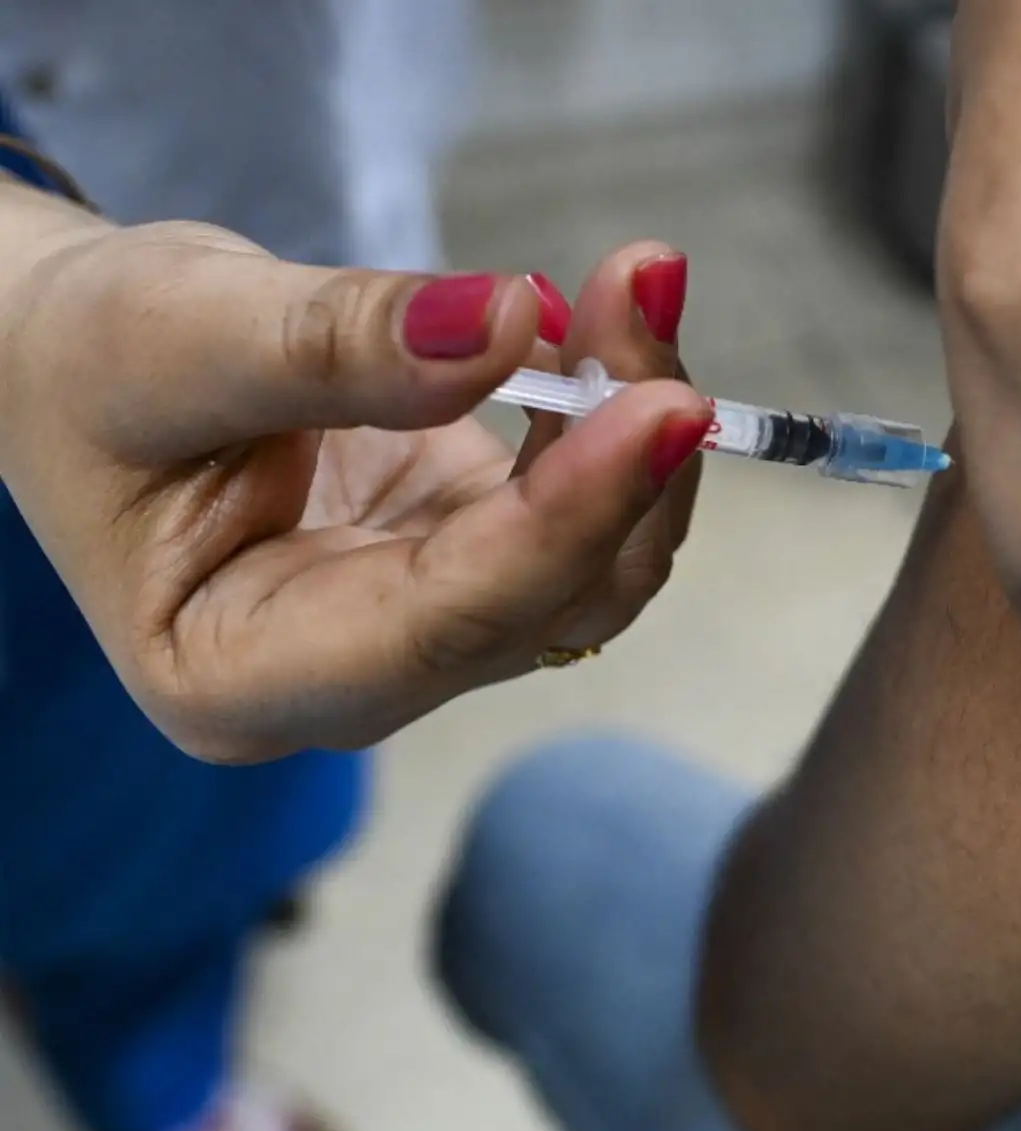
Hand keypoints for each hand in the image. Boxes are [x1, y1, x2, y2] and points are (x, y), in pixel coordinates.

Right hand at [0, 210, 707, 762]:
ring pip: (595, 563)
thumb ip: (332, 344)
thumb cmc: (85, 366)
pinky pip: (581, 508)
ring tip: (633, 283)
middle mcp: (354, 679)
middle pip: (552, 605)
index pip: (448, 624)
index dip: (568, 517)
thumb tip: (503, 324)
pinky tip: (597, 321)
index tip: (665, 405)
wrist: (79, 360)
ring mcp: (423, 622)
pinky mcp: (468, 555)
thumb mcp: (172, 336)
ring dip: (635, 426)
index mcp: (240, 679)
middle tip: (646, 289)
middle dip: (623, 455)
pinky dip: (610, 416)